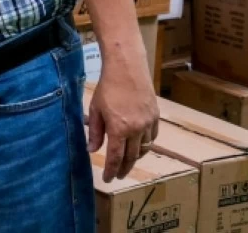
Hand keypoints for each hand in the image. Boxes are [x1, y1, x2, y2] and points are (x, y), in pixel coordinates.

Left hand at [86, 53, 159, 181]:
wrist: (127, 68)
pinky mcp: (156, 115)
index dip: (112, 170)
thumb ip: (95, 132)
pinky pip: (152, 136)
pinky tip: (139, 145)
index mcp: (119, 129)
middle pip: (132, 156)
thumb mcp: (95, 110)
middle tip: (119, 175)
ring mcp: (148, 123)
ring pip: (144, 148)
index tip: (108, 179)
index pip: (116, 157)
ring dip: (136, 157)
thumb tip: (92, 150)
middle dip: (124, 168)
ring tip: (128, 161)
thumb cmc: (107, 87)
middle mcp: (137, 129)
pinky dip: (146, 144)